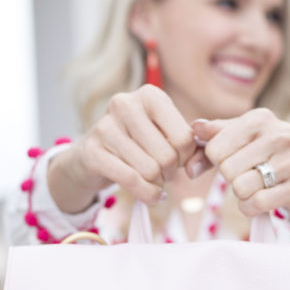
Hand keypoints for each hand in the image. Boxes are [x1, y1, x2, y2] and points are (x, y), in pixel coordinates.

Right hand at [57, 86, 199, 205]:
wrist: (94, 156)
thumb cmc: (140, 146)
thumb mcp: (169, 139)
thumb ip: (194, 149)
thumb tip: (198, 164)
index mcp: (150, 95)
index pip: (185, 138)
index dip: (186, 158)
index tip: (178, 160)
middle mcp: (125, 104)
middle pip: (167, 156)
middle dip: (170, 173)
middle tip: (162, 173)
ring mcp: (105, 126)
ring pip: (149, 170)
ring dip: (156, 184)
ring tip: (151, 179)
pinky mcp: (91, 151)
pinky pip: (130, 180)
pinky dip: (145, 194)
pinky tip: (148, 194)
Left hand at [190, 109, 289, 217]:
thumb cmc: (265, 155)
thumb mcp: (239, 141)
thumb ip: (212, 138)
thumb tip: (194, 129)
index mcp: (260, 118)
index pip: (215, 148)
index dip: (216, 161)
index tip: (231, 159)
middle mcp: (279, 134)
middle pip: (227, 169)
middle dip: (230, 178)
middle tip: (245, 175)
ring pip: (241, 187)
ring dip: (241, 194)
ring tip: (254, 186)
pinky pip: (257, 203)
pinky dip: (250, 207)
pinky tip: (259, 200)